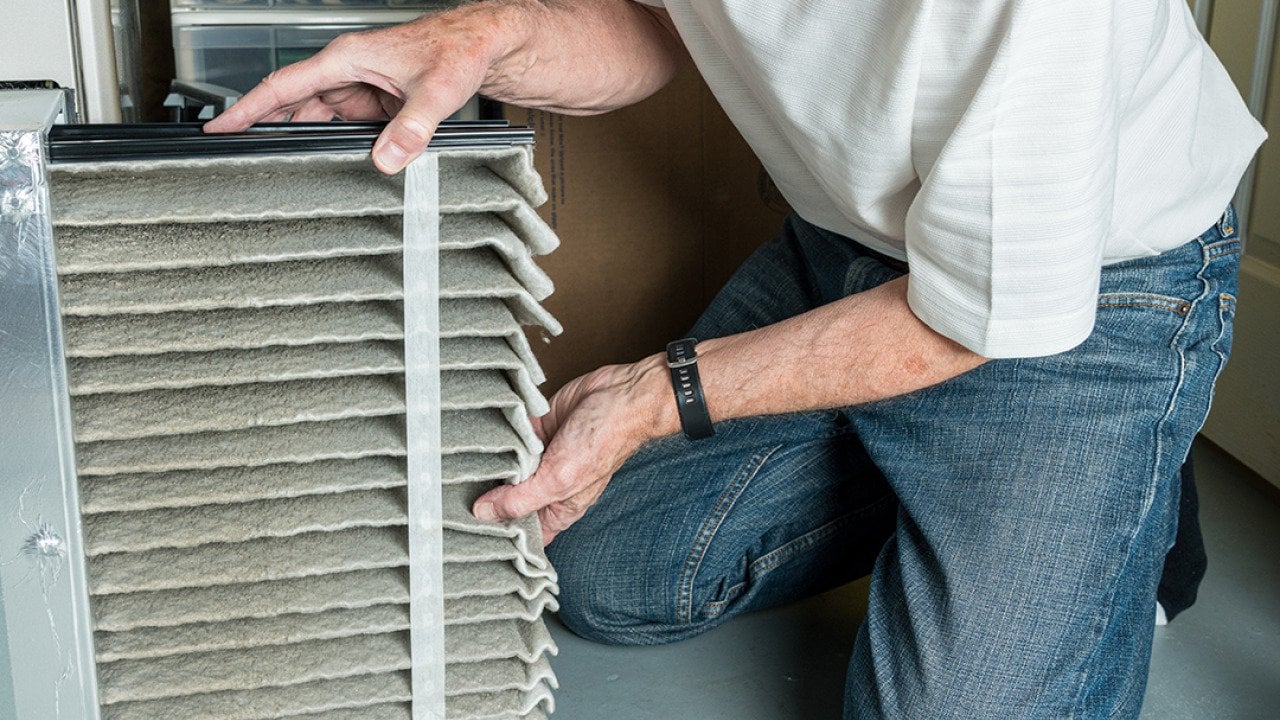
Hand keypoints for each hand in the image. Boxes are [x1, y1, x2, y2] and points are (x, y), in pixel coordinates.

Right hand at [202, 4, 534, 173]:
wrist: (483, 45)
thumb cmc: (458, 50)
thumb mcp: (437, 92)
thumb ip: (412, 128)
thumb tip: (387, 159)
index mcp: (348, 58)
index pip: (284, 85)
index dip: (249, 108)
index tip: (221, 126)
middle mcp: (348, 70)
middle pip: (295, 106)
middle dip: (269, 131)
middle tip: (242, 161)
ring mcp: (361, 87)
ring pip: (319, 118)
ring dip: (305, 141)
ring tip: (283, 170)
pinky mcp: (376, 102)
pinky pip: (345, 126)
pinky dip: (336, 144)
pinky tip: (333, 165)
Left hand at [472, 355, 676, 543]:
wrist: (619, 394)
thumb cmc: (604, 442)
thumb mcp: (559, 480)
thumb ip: (520, 499)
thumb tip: (483, 513)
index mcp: (557, 508)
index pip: (523, 533)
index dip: (499, 536)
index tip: (469, 534)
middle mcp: (546, 485)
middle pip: (506, 500)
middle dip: (484, 499)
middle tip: (455, 497)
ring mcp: (538, 457)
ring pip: (502, 468)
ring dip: (486, 465)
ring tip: (459, 467)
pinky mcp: (533, 429)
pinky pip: (505, 438)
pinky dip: (494, 437)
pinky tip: (479, 439)